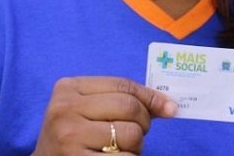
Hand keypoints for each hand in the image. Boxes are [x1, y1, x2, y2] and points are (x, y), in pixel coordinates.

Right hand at [33, 76, 176, 154]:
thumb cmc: (75, 134)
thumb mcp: (88, 109)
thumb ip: (122, 100)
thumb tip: (169, 105)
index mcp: (68, 88)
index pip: (123, 85)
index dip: (151, 96)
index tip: (169, 107)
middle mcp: (65, 110)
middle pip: (129, 107)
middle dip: (143, 122)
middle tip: (139, 133)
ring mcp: (69, 137)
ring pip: (131, 134)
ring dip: (136, 145)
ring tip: (121, 149)